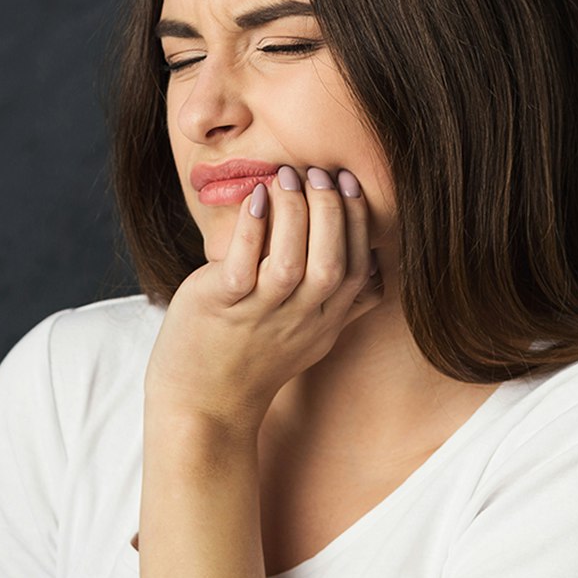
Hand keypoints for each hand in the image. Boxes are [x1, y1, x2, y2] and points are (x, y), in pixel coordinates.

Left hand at [143, 165, 383, 438]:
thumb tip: (374, 269)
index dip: (356, 221)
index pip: (353, 267)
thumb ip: (344, 305)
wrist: (203, 404)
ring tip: (287, 177)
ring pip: (290, 264)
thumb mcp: (312, 338)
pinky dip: (252, 229)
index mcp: (324, 322)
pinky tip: (256, 198)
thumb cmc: (255, 359)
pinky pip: (241, 266)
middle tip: (319, 173)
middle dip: (331, 212)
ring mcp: (259, 316)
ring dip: (294, 215)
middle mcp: (298, 321)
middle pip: (330, 264)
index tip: (348, 182)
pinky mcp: (220, 308)